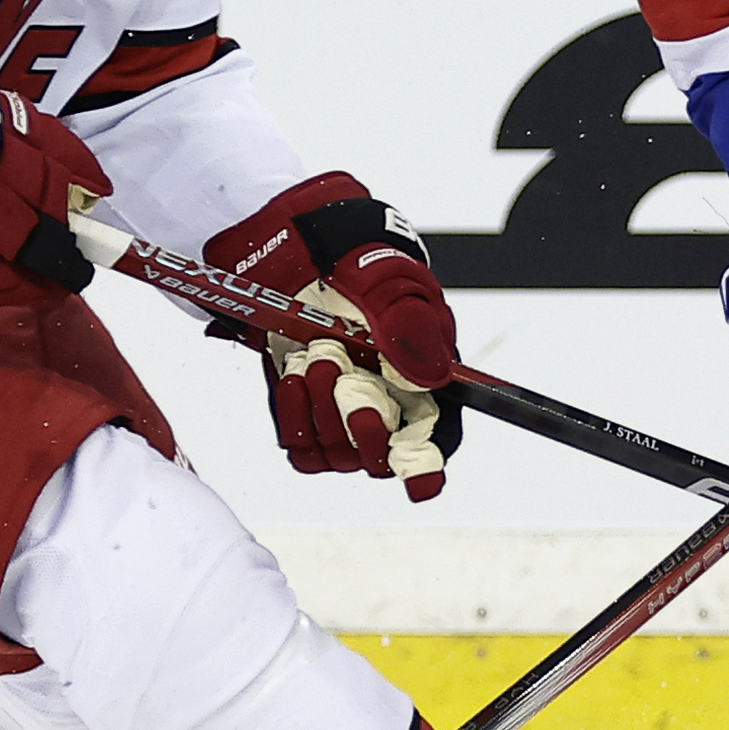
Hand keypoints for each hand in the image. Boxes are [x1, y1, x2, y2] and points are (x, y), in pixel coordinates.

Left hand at [206, 175, 461, 500]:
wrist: (298, 249)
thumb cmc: (356, 258)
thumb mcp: (389, 282)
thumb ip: (411, 328)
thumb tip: (433, 376)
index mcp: (425, 376)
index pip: (435, 440)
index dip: (427, 466)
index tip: (417, 480)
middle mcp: (387, 403)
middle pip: (382, 456)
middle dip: (361, 424)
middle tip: (340, 370)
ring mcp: (343, 411)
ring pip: (338, 453)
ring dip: (321, 411)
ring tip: (314, 356)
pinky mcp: (306, 411)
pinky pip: (302, 444)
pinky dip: (295, 415)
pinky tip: (293, 374)